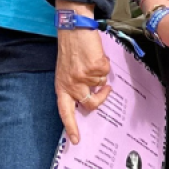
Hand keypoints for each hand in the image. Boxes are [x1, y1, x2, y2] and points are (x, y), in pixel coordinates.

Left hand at [56, 25, 110, 144]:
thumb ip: (73, 85)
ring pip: (101, 84)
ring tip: (91, 58)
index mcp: (62, 86)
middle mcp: (72, 84)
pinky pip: (106, 72)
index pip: (65, 111)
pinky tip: (95, 54)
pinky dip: (104, 64)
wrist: (73, 28)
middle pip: (90, 103)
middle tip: (105, 90)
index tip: (76, 140)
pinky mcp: (95, 68)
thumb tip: (89, 96)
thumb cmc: (70, 49)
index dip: (71, 127)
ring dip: (100, 72)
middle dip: (101, 99)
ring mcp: (84, 77)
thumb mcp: (65, 70)